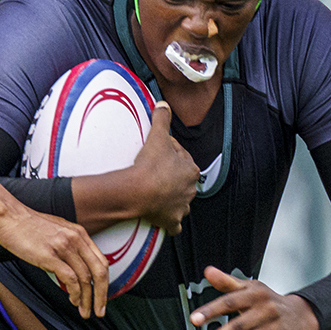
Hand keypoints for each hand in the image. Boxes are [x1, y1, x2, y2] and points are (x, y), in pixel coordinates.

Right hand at [0, 207, 108, 317]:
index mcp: (79, 233)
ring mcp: (63, 247)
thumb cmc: (27, 226)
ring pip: (85, 278)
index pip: (101, 262)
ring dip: (86, 299)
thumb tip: (73, 267)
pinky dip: (74, 293)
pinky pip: (70, 278)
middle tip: (99, 311)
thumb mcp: (57, 231)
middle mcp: (75, 239)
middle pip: (99, 272)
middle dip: (101, 295)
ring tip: (83, 310)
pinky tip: (72, 299)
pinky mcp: (49, 256)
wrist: (9, 217)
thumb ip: (69, 246)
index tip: (102, 297)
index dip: (105, 283)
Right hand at [129, 102, 197, 232]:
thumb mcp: (158, 136)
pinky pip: (174, 225)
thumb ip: (162, 118)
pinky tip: (163, 220)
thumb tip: (164, 104)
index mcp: (191, 170)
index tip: (157, 153)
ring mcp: (181, 207)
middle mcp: (190, 190)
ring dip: (173, 199)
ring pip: (181, 202)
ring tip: (158, 194)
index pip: (182, 158)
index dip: (170, 153)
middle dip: (172, 177)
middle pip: (182, 181)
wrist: (139, 191)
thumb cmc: (151, 165)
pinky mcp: (171, 221)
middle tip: (154, 171)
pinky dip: (170, 223)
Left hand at [190, 266, 319, 329]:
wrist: (299, 314)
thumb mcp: (249, 287)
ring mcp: (273, 325)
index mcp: (253, 294)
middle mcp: (264, 309)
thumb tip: (208, 271)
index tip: (194, 320)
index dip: (210, 311)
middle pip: (237, 325)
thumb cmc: (267, 300)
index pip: (229, 302)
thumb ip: (227, 282)